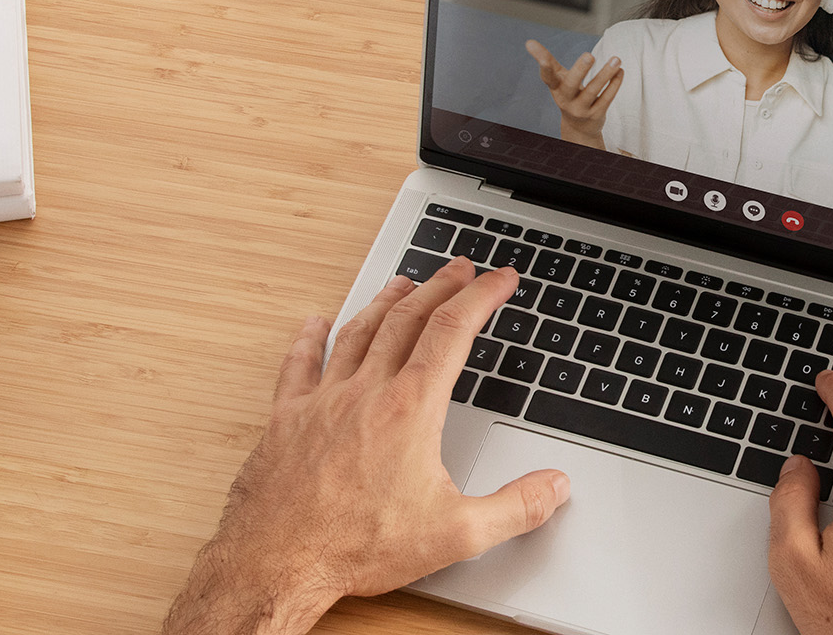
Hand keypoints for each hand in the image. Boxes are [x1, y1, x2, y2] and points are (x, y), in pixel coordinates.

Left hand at [163, 260, 570, 634]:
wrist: (276, 564)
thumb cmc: (356, 548)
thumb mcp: (456, 535)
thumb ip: (515, 508)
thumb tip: (555, 486)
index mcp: (410, 410)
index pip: (453, 332)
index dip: (482, 297)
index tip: (500, 279)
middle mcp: (365, 393)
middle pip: (408, 319)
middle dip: (441, 287)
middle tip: (460, 268)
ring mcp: (321, 402)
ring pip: (357, 333)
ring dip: (385, 302)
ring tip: (403, 283)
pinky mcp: (285, 420)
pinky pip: (298, 365)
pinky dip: (309, 339)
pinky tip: (313, 324)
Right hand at [526, 40, 622, 149]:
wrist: (578, 128)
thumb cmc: (567, 95)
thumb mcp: (557, 80)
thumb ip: (547, 61)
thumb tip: (528, 42)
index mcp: (556, 88)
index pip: (548, 77)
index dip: (544, 67)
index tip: (543, 56)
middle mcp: (566, 100)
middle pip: (571, 85)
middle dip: (580, 70)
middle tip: (589, 55)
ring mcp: (581, 109)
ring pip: (594, 91)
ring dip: (605, 74)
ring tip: (616, 59)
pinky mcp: (596, 114)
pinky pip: (607, 98)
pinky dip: (615, 83)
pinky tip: (620, 71)